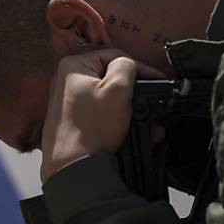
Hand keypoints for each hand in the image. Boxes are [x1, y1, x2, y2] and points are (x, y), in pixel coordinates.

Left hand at [40, 49, 164, 182]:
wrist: (73, 167)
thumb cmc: (91, 129)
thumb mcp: (117, 90)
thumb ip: (127, 66)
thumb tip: (130, 64)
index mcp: (73, 65)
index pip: (115, 56)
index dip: (140, 68)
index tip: (156, 81)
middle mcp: (67, 80)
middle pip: (112, 78)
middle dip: (136, 94)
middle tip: (151, 106)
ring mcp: (68, 101)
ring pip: (109, 97)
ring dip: (130, 109)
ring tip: (145, 124)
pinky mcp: (73, 119)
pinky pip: (101, 112)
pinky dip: (117, 119)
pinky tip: (129, 131)